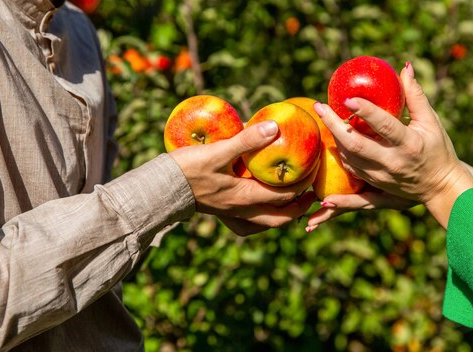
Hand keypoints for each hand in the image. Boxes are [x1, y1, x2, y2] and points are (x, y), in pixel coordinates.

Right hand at [169, 121, 316, 234]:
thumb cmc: (187, 168)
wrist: (159, 187)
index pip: (284, 195)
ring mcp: (230, 215)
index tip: (313, 170)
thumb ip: (246, 140)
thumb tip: (274, 127)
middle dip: (298, 208)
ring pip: (264, 223)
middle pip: (279, 218)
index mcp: (244, 197)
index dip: (302, 184)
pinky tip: (261, 208)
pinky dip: (261, 218)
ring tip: (292, 202)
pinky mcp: (221, 213)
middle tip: (310, 195)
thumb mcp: (218, 151)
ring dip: (281, 215)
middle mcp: (241, 211)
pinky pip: (247, 223)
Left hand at [313, 62, 472, 227]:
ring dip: (334, 137)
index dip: (365, 111)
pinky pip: (350, 170)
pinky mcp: (374, 185)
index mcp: (409, 144)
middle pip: (356, 145)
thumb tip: (404, 67)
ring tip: (324, 117)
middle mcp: (392, 162)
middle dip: (334, 125)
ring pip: (348, 157)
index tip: (347, 98)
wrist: (440, 187)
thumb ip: (415, 96)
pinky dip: (339, 154)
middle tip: (319, 106)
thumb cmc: (437, 149)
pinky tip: (331, 141)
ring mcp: (381, 176)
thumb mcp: (431, 122)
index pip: (384, 126)